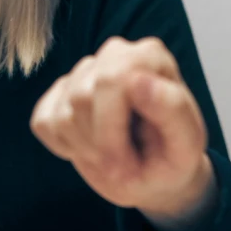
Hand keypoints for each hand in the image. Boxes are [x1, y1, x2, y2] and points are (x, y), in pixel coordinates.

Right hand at [30, 37, 215, 228]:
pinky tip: (91, 146)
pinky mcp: (58, 94)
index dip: (113, 131)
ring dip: (86, 148)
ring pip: (62, 114)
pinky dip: (64, 147)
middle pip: (81, 97)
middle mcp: (115, 53)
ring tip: (112, 156)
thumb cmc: (172, 157)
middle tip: (121, 166)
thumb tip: (138, 79)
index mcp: (150, 56)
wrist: (153, 176)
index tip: (129, 163)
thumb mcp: (187, 144)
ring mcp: (83, 71)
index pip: (112, 80)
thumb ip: (173, 108)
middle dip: (98, 143)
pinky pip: (43, 122)